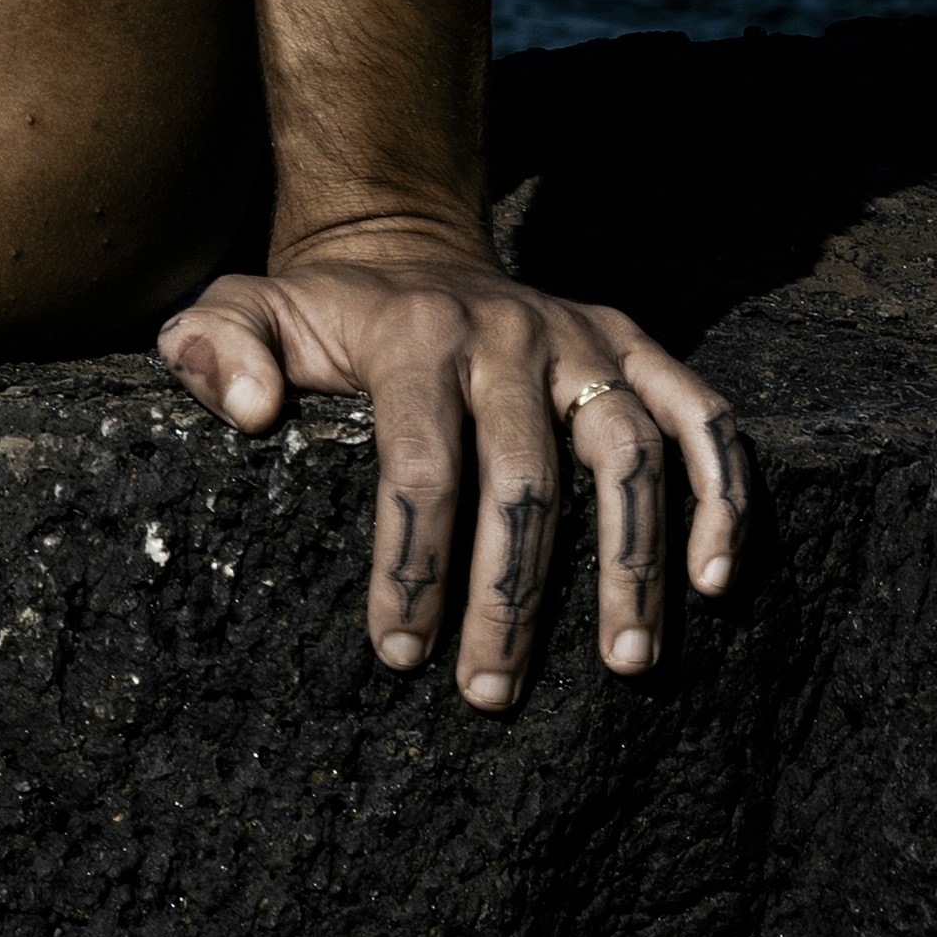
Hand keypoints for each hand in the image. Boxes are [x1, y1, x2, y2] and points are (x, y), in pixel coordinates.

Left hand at [155, 229, 750, 705]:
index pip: (420, 464)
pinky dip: (722, 494)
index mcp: (414, 335)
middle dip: (511, 598)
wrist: (403, 245)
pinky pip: (703, 417)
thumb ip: (214, 346)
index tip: (401, 649)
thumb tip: (253, 410)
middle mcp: (511, 332)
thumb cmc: (320, 314)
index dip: (413, 563)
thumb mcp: (242, 308)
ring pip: (628, 457)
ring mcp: (582, 341)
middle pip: (526, 481)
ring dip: (632, 565)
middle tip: (492, 692)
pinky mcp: (635, 347)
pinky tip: (715, 579)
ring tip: (623, 661)